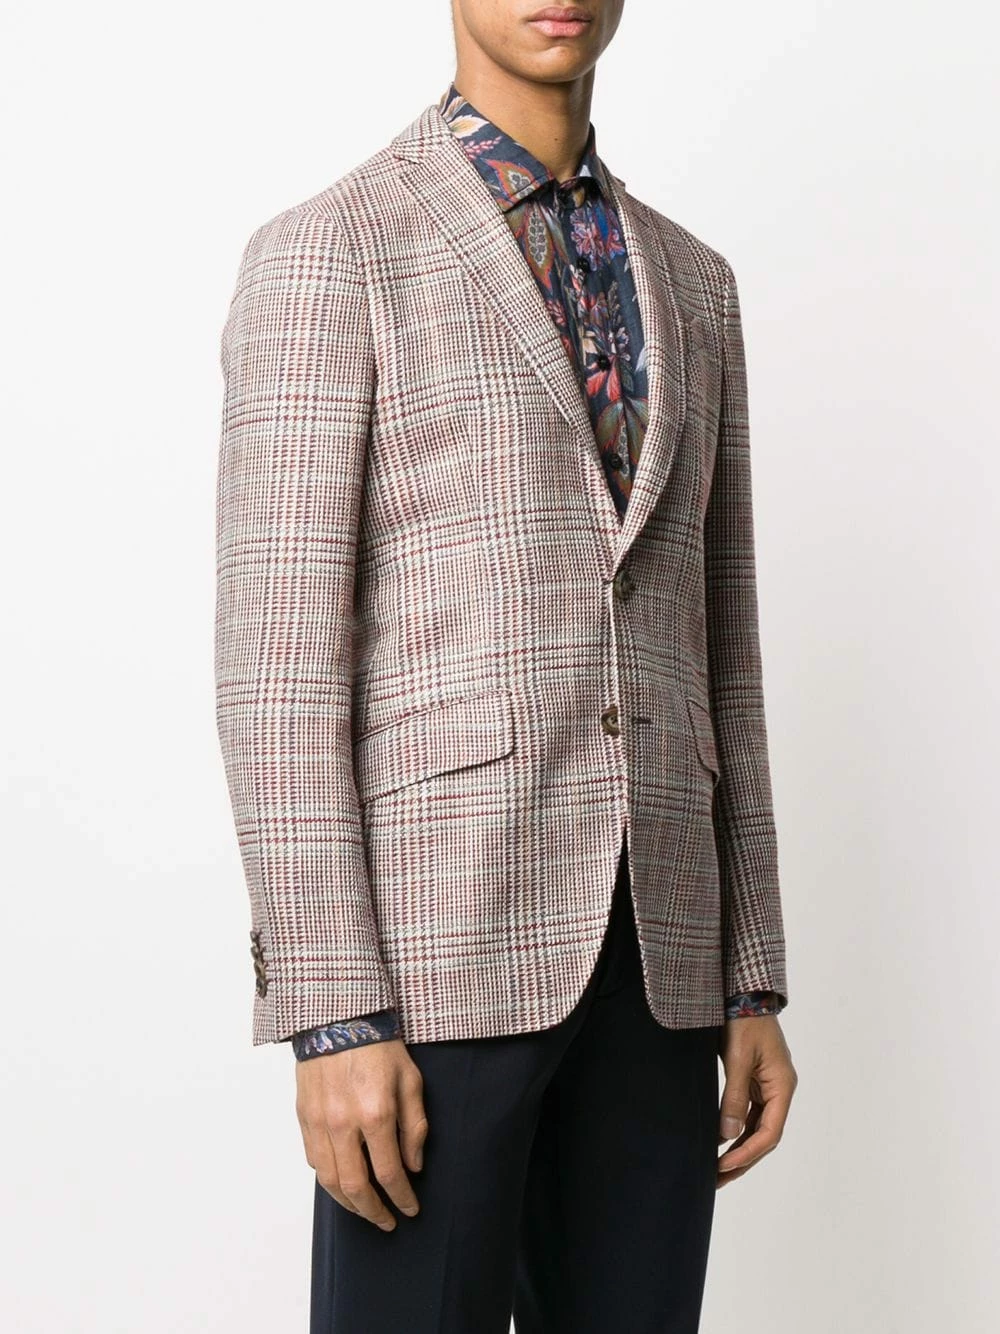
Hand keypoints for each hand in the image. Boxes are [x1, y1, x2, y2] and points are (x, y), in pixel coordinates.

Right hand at [295, 1039, 428, 1229]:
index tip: (411, 1209)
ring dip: (348, 1204)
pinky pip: (314, 1160)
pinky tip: (342, 1183)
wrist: (338, 1016)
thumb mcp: (410, 1079)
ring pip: (329, 1181)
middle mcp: (343, 1124)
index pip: (389, 1173)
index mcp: (375, 1114)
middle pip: (355, 1187)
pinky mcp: (304, 1116)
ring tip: (365, 1210)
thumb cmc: (379, 1045)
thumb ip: (415, 1126)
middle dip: (374, 1212)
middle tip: (387, 1221)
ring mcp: (319, 1122)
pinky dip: (328, 1180)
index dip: (402, 1198)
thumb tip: (414, 1165)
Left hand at [716, 1014, 796, 1186]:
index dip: (747, 1153)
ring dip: (738, 1148)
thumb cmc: (744, 1021)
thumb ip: (734, 1096)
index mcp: (782, 1086)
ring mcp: (768, 1087)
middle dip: (742, 1160)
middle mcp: (779, 1091)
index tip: (723, 1165)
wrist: (744, 993)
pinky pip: (748, 1113)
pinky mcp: (755, 1081)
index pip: (769, 1133)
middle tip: (717, 1179)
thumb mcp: (738, 1059)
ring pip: (756, 1127)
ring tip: (715, 1169)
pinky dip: (735, 1130)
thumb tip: (727, 1135)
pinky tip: (719, 1142)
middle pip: (764, 1136)